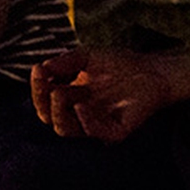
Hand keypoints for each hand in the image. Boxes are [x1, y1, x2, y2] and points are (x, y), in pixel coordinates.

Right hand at [30, 47, 171, 141]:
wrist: (152, 70)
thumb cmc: (119, 63)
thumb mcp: (87, 56)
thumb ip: (65, 61)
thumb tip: (41, 68)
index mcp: (69, 99)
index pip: (44, 100)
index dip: (37, 87)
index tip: (37, 69)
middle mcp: (79, 116)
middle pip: (50, 118)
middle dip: (43, 101)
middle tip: (48, 84)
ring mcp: (96, 125)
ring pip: (66, 129)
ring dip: (58, 112)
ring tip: (59, 93)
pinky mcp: (115, 131)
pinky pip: (95, 132)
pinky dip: (85, 120)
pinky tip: (80, 105)